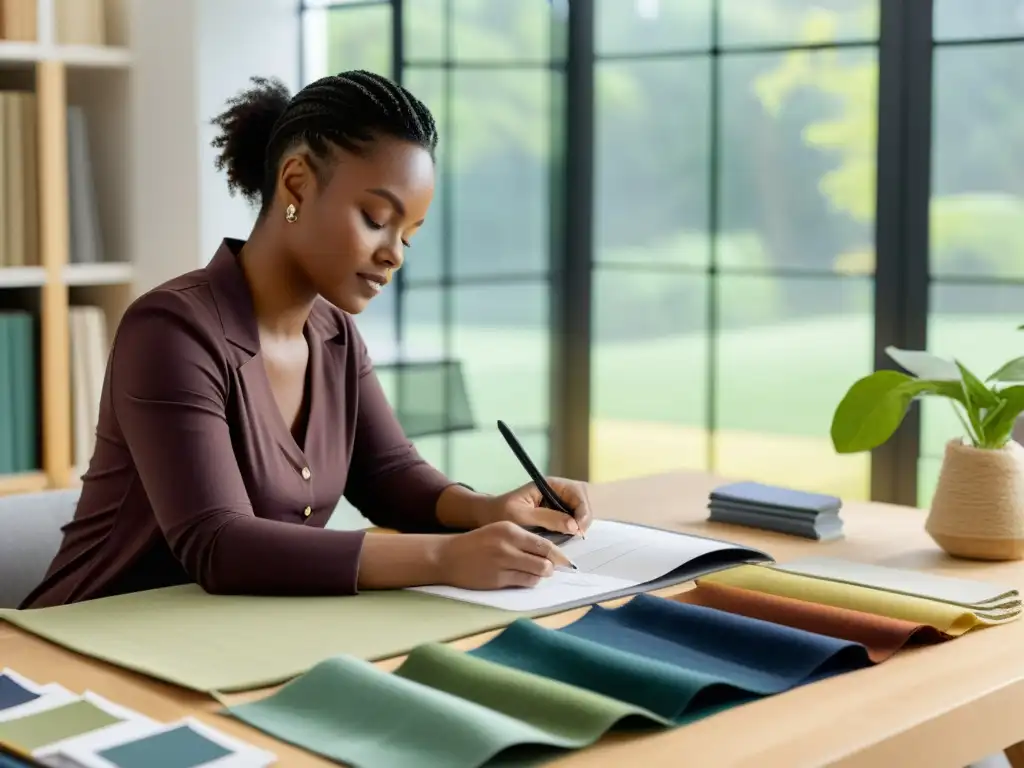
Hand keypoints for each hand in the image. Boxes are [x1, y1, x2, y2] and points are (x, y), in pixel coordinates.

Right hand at [436, 521, 575, 589]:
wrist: (448, 556)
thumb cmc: (477, 543)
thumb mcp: (500, 531)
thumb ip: (523, 539)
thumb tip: (549, 553)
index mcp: (510, 529)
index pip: (543, 543)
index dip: (558, 554)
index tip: (566, 560)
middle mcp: (508, 545)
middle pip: (544, 559)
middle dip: (552, 566)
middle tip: (553, 569)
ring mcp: (502, 563)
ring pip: (537, 573)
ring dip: (541, 575)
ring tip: (538, 573)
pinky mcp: (497, 579)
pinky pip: (523, 582)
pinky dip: (529, 582)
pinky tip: (525, 578)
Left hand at [489, 477, 592, 536]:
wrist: (488, 518)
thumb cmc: (501, 513)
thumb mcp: (522, 515)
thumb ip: (547, 518)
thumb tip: (573, 525)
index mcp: (550, 485)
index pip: (577, 493)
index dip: (582, 511)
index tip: (577, 529)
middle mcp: (557, 492)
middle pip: (582, 504)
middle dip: (583, 520)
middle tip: (577, 537)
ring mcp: (557, 504)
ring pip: (579, 514)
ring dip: (579, 527)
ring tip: (571, 540)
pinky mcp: (555, 516)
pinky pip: (571, 523)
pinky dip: (572, 531)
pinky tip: (566, 540)